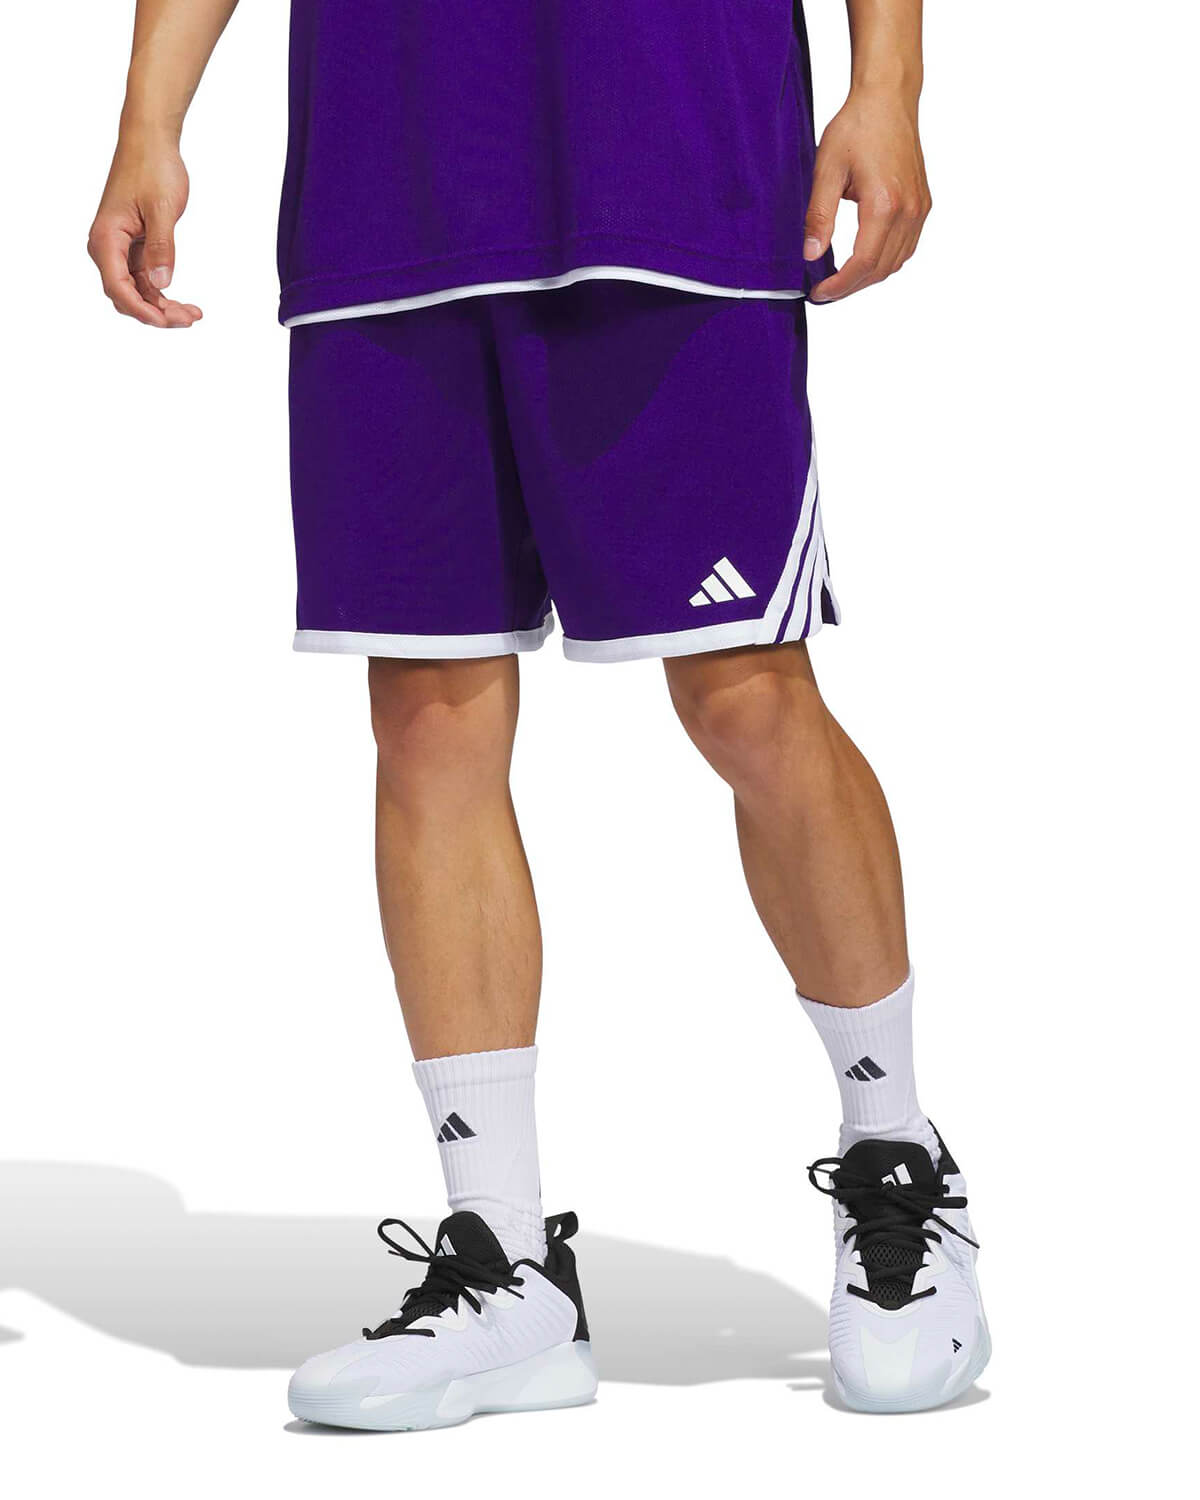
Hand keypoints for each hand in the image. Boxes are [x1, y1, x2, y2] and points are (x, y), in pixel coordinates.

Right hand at [88, 131, 201, 327]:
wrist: (150, 142)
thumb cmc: (152, 167)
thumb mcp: (161, 209)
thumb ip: (161, 248)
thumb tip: (161, 283)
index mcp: (106, 238)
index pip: (118, 288)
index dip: (142, 310)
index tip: (168, 321)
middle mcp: (107, 248)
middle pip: (126, 296)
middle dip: (156, 313)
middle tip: (190, 318)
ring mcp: (119, 249)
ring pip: (136, 292)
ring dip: (162, 307)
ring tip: (193, 314)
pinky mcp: (132, 248)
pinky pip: (143, 280)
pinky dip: (162, 293)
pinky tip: (184, 303)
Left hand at [803, 87, 930, 302]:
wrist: (888, 99)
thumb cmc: (857, 126)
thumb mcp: (827, 170)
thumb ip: (819, 216)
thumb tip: (811, 255)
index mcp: (885, 203)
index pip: (863, 263)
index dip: (839, 285)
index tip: (819, 292)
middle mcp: (909, 210)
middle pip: (881, 269)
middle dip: (851, 286)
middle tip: (825, 290)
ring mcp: (919, 208)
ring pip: (896, 262)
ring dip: (868, 277)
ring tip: (841, 279)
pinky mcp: (922, 204)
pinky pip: (906, 247)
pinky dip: (885, 261)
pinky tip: (864, 260)